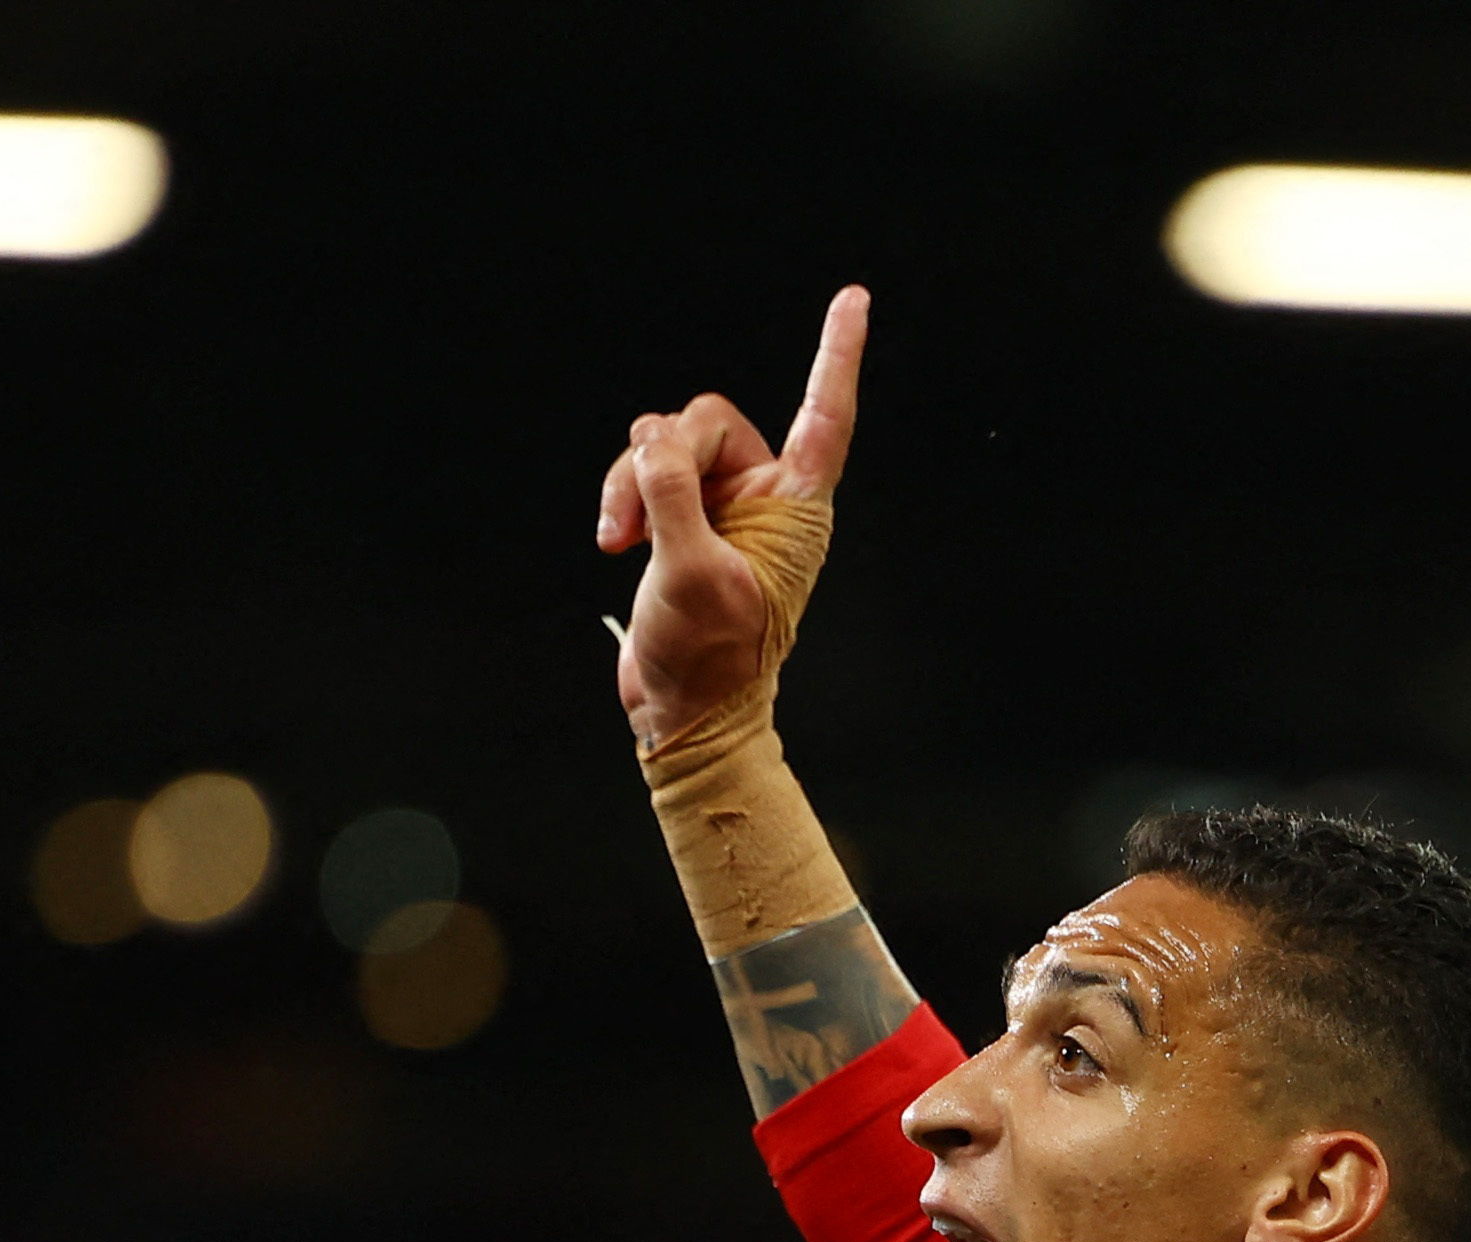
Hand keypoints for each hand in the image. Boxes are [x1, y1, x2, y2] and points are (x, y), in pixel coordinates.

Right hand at [596, 285, 867, 745]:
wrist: (683, 713)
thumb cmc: (709, 660)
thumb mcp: (690, 574)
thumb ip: (672, 496)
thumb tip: (653, 439)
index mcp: (795, 509)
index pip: (824, 416)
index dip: (837, 355)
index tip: (855, 298)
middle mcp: (763, 498)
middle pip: (707, 422)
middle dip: (659, 460)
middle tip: (636, 523)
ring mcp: (721, 508)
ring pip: (665, 445)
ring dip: (630, 484)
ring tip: (618, 540)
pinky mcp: (683, 522)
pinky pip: (646, 472)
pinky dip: (623, 498)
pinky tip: (615, 542)